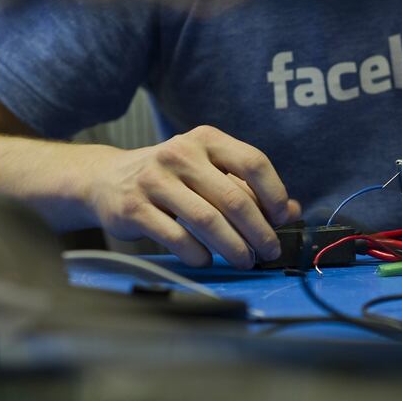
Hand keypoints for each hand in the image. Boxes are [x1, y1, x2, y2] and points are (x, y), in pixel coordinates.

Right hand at [87, 125, 300, 267]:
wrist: (107, 180)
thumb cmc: (172, 178)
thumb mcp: (210, 171)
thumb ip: (250, 188)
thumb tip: (293, 211)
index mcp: (206, 139)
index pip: (253, 162)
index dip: (275, 194)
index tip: (283, 218)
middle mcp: (180, 154)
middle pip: (234, 198)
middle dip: (259, 232)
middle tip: (269, 251)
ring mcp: (154, 180)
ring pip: (207, 221)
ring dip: (233, 248)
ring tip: (244, 261)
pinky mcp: (134, 208)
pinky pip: (177, 237)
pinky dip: (199, 254)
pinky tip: (207, 260)